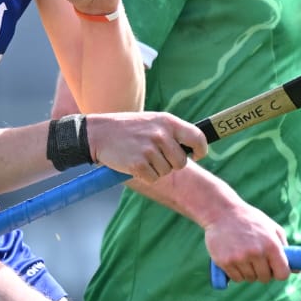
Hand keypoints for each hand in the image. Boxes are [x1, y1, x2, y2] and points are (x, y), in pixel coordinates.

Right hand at [85, 111, 207, 183]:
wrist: (100, 133)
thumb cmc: (129, 129)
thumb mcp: (153, 121)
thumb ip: (173, 132)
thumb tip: (194, 148)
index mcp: (168, 122)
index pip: (198, 138)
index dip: (200, 150)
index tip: (197, 155)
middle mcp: (161, 134)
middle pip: (181, 162)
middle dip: (171, 163)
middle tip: (155, 156)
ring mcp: (150, 150)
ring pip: (167, 172)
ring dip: (156, 169)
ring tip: (141, 156)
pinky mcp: (138, 164)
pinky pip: (153, 179)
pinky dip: (145, 176)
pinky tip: (134, 164)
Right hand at [205, 203, 289, 283]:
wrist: (222, 212)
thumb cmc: (250, 220)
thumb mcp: (272, 228)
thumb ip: (285, 248)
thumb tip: (297, 270)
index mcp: (271, 245)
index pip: (282, 274)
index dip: (280, 273)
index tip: (275, 269)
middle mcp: (256, 253)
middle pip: (265, 278)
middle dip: (263, 272)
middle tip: (257, 260)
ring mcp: (240, 258)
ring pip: (250, 278)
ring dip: (249, 272)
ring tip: (244, 256)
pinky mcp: (225, 262)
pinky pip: (236, 278)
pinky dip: (237, 273)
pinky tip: (235, 259)